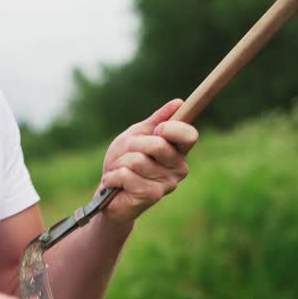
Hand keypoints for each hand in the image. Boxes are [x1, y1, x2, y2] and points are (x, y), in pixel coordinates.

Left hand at [100, 98, 197, 223]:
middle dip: (132, 146)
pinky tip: (114, 183)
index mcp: (178, 151)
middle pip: (157, 144)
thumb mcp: (137, 136)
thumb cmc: (124, 162)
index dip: (171, 128)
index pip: (189, 135)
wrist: (108, 194)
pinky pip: (126, 174)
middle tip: (126, 156)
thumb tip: (178, 103)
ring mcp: (167, 183)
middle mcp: (178, 168)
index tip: (157, 130)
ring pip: (137, 160)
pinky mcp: (152, 195)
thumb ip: (156, 121)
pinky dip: (113, 176)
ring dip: (120, 163)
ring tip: (119, 171)